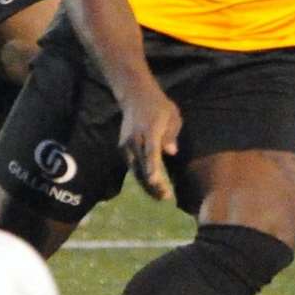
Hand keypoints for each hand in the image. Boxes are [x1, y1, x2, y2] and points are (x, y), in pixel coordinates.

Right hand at [117, 82, 181, 202]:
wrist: (135, 96)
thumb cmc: (159, 106)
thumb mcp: (172, 116)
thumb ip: (171, 135)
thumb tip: (171, 152)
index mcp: (150, 130)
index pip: (151, 152)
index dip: (153, 168)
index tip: (156, 182)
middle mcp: (135, 139)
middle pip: (142, 166)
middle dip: (152, 184)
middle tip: (165, 197)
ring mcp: (126, 144)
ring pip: (135, 170)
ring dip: (146, 185)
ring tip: (160, 196)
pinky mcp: (122, 148)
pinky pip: (132, 166)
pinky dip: (140, 177)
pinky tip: (151, 186)